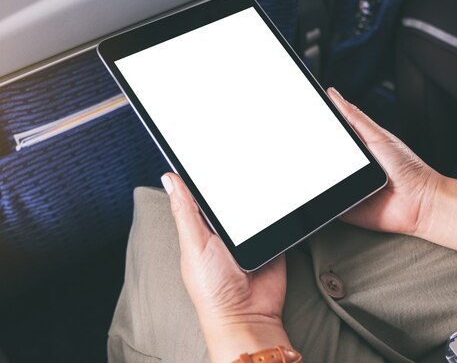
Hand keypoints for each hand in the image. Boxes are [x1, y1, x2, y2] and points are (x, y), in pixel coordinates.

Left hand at [161, 173, 291, 362]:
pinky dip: (275, 209)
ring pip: (253, 203)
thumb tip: (170, 178)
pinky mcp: (269, 238)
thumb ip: (185, 212)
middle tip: (240, 161)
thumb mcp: (194, 245)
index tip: (207, 153)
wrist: (249, 314)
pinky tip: (276, 197)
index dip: (203, 174)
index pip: (201, 194)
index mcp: (201, 228)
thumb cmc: (213, 288)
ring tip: (259, 179)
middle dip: (234, 182)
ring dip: (257, 195)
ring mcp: (249, 234)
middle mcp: (225, 230)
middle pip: (230, 195)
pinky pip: (274, 217)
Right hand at [327, 87, 440, 236]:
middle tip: (316, 146)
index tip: (304, 118)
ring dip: (320, 173)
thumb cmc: (407, 168)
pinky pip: (326, 200)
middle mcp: (348, 165)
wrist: (418, 201)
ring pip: (320, 177)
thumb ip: (355, 117)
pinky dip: (324, 195)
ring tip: (336, 170)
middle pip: (320, 154)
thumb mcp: (378, 134)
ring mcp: (344, 185)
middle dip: (315, 151)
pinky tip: (333, 188)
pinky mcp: (343, 205)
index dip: (315, 125)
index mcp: (355, 145)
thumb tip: (334, 95)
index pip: (329, 132)